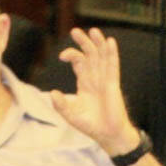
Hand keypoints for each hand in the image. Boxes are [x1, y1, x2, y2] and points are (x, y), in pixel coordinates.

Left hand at [50, 27, 139, 156]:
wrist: (107, 134)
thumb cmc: (90, 125)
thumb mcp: (70, 114)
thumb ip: (61, 104)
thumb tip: (52, 93)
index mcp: (84, 82)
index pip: (78, 62)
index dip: (71, 54)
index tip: (62, 56)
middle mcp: (95, 78)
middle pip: (89, 54)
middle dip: (83, 42)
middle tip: (75, 31)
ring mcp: (104, 80)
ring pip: (102, 56)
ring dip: (98, 43)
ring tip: (93, 30)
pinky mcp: (113, 84)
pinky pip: (113, 66)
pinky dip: (112, 53)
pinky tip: (110, 42)